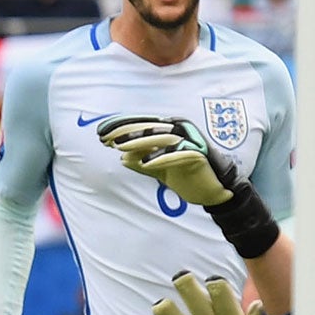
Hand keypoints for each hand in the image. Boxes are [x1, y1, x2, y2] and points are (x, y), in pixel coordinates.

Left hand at [95, 115, 237, 205]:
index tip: (100, 133)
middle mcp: (180, 130)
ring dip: (139, 141)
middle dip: (124, 132)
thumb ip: (142, 162)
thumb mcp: (159, 169)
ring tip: (120, 147)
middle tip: (105, 138)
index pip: (142, 124)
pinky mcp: (198, 154)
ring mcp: (190, 141)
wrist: (214, 190)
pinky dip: (161, 158)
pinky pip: (177, 154)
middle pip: (149, 127)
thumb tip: (121, 158)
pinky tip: (145, 164)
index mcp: (170, 129)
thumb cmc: (187, 175)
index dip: (120, 127)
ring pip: (161, 137)